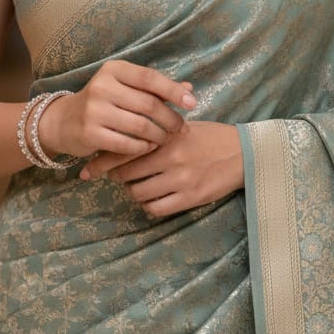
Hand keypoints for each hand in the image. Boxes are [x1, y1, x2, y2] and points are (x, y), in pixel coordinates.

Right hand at [39, 60, 195, 159]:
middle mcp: (102, 86)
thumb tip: (190, 89)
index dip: (174, 90)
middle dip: (170, 118)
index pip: (150, 78)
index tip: (192, 103)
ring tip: (166, 139)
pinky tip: (149, 147)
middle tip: (181, 128)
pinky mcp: (90, 133)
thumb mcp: (126, 88)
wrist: (63, 122)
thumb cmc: (103, 103)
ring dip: (159, 135)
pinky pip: (127, 144)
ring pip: (140, 125)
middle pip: (148, 104)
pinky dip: (143, 147)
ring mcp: (94, 110)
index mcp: (114, 70)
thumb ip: (155, 89)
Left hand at [80, 120, 243, 217]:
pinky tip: (153, 198)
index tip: (88, 169)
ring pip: (139, 193)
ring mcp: (181, 178)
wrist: (244, 154)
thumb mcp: (185, 125)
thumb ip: (155, 126)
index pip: (126, 149)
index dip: (103, 161)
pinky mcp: (190, 197)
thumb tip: (125, 124)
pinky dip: (149, 205)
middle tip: (119, 175)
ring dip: (134, 191)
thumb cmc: (211, 137)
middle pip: (127, 173)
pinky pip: (156, 208)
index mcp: (167, 136)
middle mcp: (171, 156)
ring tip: (139, 185)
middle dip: (118, 176)